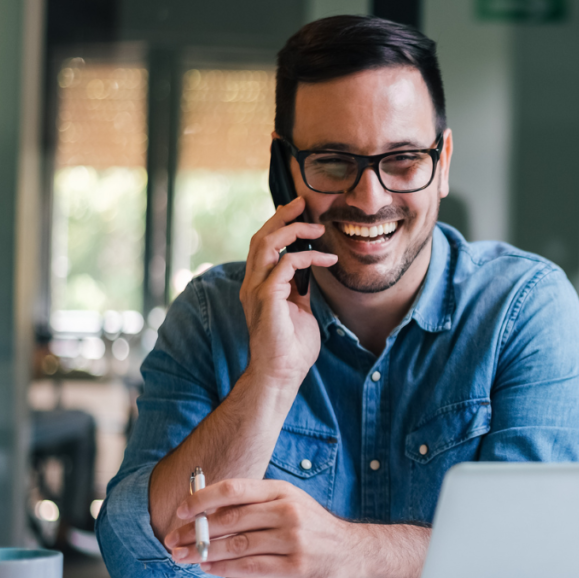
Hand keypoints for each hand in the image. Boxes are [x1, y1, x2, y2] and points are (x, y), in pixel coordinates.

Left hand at [165, 478, 359, 577]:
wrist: (353, 551)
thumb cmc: (314, 528)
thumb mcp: (289, 503)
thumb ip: (254, 506)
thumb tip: (209, 511)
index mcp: (281, 492)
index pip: (234, 489)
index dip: (203, 499)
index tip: (181, 511)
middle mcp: (287, 512)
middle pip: (230, 519)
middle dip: (196, 531)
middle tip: (174, 540)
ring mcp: (292, 539)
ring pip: (236, 545)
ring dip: (204, 553)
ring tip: (185, 557)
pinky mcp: (294, 566)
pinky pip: (250, 567)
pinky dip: (224, 569)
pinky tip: (210, 569)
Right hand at [240, 198, 336, 387]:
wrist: (281, 374)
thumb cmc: (291, 348)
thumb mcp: (298, 310)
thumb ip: (298, 289)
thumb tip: (309, 271)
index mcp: (258, 285)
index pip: (262, 245)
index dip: (278, 225)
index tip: (298, 212)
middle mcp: (252, 284)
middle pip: (260, 237)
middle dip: (282, 217)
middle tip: (302, 203)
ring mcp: (256, 290)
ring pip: (266, 244)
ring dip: (292, 230)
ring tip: (315, 227)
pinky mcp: (266, 298)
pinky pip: (284, 264)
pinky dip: (306, 257)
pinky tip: (326, 260)